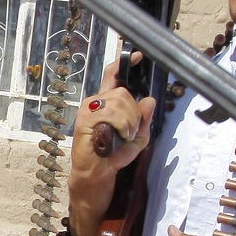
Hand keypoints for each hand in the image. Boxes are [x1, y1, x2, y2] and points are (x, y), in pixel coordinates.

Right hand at [67, 54, 155, 235]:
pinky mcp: (85, 122)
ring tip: (124, 138)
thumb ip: (144, 121)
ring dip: (130, 122)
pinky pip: (112, 114)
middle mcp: (94, 103)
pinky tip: (118, 138)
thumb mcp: (136, 140)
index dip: (123, 65)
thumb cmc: (111, 159)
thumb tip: (150, 100)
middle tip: (131, 132)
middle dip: (135, 113)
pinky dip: (122, 126)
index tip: (136, 55)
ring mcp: (88, 111)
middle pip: (124, 93)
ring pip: (120, 102)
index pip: (113, 78)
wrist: (94, 179)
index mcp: (104, 104)